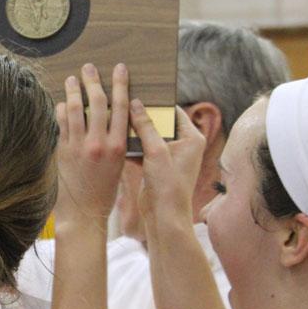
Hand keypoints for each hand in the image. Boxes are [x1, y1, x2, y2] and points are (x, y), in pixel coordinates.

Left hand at [54, 63, 128, 223]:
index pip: (121, 107)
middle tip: (90, 68)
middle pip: (96, 102)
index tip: (120, 69)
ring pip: (74, 109)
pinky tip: (61, 102)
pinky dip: (60, 109)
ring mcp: (78, 146)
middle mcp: (98, 143)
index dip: (120, 84)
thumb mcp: (119, 163)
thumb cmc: (105, 188)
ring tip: (72, 79)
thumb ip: (116, 138)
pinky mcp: (62, 150)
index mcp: (118, 145)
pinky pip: (60, 123)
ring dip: (73, 90)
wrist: (84, 211)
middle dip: (93, 81)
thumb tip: (113, 114)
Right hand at [129, 102, 204, 221]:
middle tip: (123, 101)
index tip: (138, 91)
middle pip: (160, 121)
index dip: (157, 101)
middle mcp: (183, 144)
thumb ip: (146, 126)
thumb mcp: (156, 151)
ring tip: (117, 117)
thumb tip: (135, 103)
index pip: (174, 110)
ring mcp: (169, 155)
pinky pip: (143, 147)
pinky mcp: (156, 164)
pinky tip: (116, 137)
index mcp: (192, 138)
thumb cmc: (168, 186)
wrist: (164, 217)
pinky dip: (131, 144)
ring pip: (149, 134)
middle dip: (142, 114)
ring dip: (135, 129)